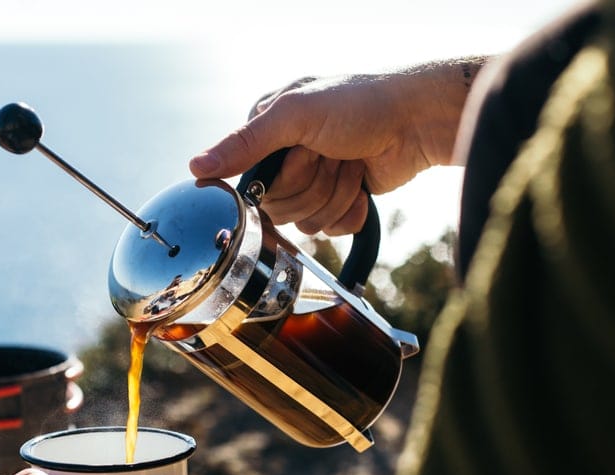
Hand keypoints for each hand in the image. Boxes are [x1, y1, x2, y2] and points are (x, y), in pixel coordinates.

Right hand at [190, 60, 483, 234]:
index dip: (280, 178)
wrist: (418, 121)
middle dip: (313, 185)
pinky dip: (351, 211)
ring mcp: (312, 183)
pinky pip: (330, 231)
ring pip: (305, 223)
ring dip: (335, 194)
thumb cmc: (360, 104)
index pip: (248, 184)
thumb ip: (244, 143)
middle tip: (333, 154)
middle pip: (278, 208)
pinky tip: (362, 185)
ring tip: (351, 164)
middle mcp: (284, 160)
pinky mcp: (338, 203)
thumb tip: (195, 166)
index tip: (304, 155)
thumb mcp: (295, 114)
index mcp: (266, 133)